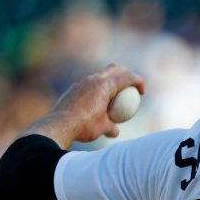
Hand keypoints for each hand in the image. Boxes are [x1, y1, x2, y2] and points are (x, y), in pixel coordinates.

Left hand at [19, 64, 144, 147]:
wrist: (57, 126)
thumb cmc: (84, 127)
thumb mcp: (103, 128)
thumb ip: (112, 127)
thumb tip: (115, 131)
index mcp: (105, 86)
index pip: (127, 77)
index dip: (138, 82)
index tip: (142, 92)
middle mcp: (93, 80)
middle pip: (114, 68)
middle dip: (126, 73)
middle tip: (131, 86)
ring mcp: (81, 83)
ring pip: (100, 75)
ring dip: (109, 81)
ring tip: (113, 95)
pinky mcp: (73, 89)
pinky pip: (89, 84)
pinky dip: (97, 89)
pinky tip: (95, 103)